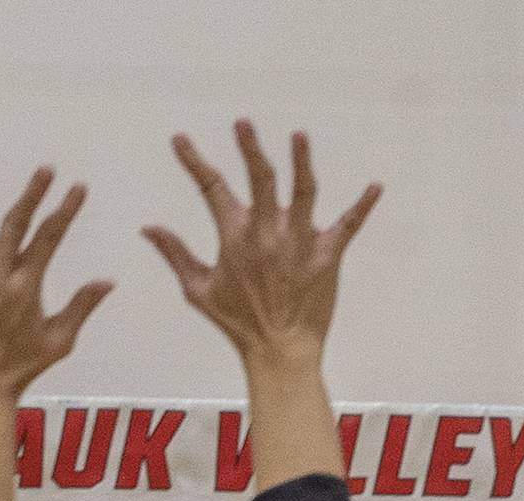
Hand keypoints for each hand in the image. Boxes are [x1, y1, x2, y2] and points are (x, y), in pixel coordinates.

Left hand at [0, 169, 112, 399]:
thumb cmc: (19, 369)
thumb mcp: (59, 342)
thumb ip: (81, 308)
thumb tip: (106, 282)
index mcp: (26, 287)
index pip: (49, 239)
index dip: (64, 211)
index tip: (76, 188)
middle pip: (14, 226)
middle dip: (32, 195)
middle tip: (45, 169)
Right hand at [144, 120, 380, 364]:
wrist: (280, 353)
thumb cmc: (238, 325)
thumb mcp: (198, 291)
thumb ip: (174, 254)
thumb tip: (147, 228)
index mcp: (235, 239)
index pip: (212, 189)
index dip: (194, 162)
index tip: (181, 140)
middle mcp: (268, 236)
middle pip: (260, 180)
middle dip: (251, 149)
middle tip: (243, 123)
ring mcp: (300, 244)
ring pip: (303, 193)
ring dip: (302, 162)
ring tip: (299, 135)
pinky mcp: (327, 258)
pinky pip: (348, 226)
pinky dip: (363, 206)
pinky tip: (376, 187)